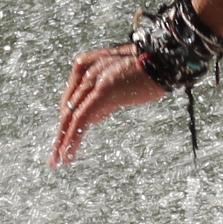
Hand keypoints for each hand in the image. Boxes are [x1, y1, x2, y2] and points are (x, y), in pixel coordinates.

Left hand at [49, 43, 165, 164]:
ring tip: (58, 161)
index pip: (72, 98)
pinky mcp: (103, 90)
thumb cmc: (151, 73)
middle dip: (60, 134)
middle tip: (54, 158)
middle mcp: (87, 69)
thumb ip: (106, 98)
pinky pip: (82, 118)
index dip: (66, 122)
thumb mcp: (123, 84)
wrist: (167, 62)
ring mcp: (94, 78)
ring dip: (63, 141)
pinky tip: (69, 154)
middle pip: (67, 107)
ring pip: (71, 115)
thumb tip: (95, 117)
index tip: (64, 142)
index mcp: (89, 65)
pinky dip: (73, 138)